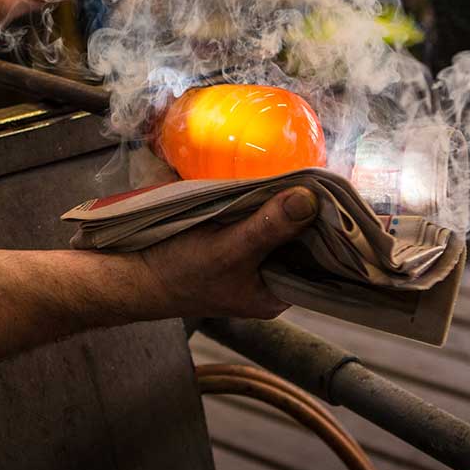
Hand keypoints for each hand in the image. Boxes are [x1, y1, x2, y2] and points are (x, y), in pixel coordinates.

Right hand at [137, 188, 317, 318]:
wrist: (134, 272)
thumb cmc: (179, 271)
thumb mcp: (228, 250)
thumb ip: (268, 227)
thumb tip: (308, 199)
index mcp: (277, 293)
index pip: (321, 261)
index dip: (330, 230)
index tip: (336, 197)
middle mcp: (269, 278)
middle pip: (301, 241)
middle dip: (308, 213)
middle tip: (318, 178)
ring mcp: (251, 260)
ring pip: (280, 228)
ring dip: (286, 205)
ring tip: (299, 176)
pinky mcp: (234, 241)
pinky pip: (259, 221)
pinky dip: (264, 204)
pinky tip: (268, 186)